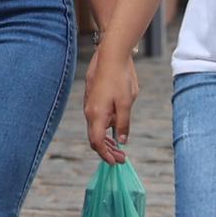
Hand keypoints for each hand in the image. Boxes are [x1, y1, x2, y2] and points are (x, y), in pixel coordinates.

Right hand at [82, 47, 135, 163]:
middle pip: (95, 137)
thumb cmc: (119, 77)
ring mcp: (89, 104)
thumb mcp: (126, 103)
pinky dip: (105, 127)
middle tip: (122, 158)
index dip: (106, 155)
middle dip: (108, 150)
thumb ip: (123, 123)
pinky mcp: (93, 97)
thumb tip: (121, 140)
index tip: (116, 162)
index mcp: (97, 115)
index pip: (97, 143)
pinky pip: (97, 118)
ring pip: (96, 128)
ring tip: (120, 147)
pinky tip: (115, 127)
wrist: (111, 54)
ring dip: (107, 139)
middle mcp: (89, 111)